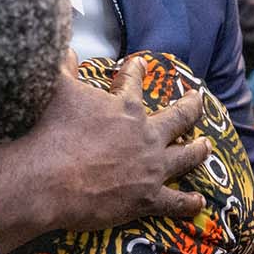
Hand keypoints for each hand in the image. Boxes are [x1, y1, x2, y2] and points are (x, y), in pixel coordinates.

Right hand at [0, 56, 211, 253]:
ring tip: (206, 145)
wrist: (47, 179)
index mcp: (125, 107)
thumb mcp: (56, 89)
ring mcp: (150, 168)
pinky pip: (174, 201)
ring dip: (197, 151)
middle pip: (177, 118)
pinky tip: (199, 202)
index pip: (133, 82)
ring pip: (185, 157)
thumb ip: (64, 68)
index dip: (136, 70)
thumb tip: (67, 50)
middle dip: (190, 107)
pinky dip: (187, 203)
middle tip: (197, 99)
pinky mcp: (147, 199)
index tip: (141, 63)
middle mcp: (145, 135)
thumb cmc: (51, 132)